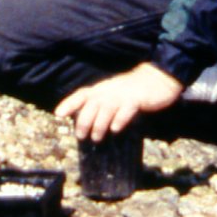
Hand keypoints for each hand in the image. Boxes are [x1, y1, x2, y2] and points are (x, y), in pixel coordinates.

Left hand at [56, 64, 183, 139]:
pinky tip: (116, 129)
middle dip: (84, 120)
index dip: (70, 103)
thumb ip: (101, 105)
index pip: (82, 94)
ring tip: (96, 137)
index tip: (58, 114)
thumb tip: (85, 122)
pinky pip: (127, 110)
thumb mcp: (114, 94)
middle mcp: (110, 90)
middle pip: (92, 104)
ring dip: (99, 124)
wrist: (158, 79)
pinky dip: (120, 119)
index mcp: (103, 88)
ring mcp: (124, 94)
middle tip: (81, 136)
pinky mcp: (138, 100)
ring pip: (107, 108)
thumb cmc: (133, 91)